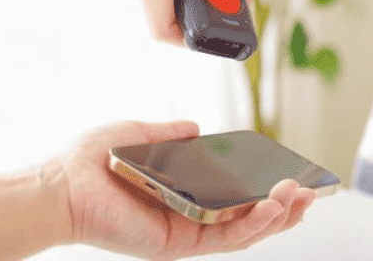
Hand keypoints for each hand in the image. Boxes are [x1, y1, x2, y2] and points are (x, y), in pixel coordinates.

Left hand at [59, 120, 316, 259]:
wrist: (63, 184)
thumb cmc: (94, 160)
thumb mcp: (140, 135)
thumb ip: (171, 134)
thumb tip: (198, 128)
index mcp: (184, 192)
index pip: (233, 195)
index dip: (264, 189)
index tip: (291, 175)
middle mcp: (189, 216)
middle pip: (246, 217)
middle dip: (282, 206)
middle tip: (310, 190)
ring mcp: (186, 232)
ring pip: (243, 232)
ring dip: (276, 216)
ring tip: (301, 197)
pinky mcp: (178, 244)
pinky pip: (224, 238)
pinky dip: (253, 224)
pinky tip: (274, 207)